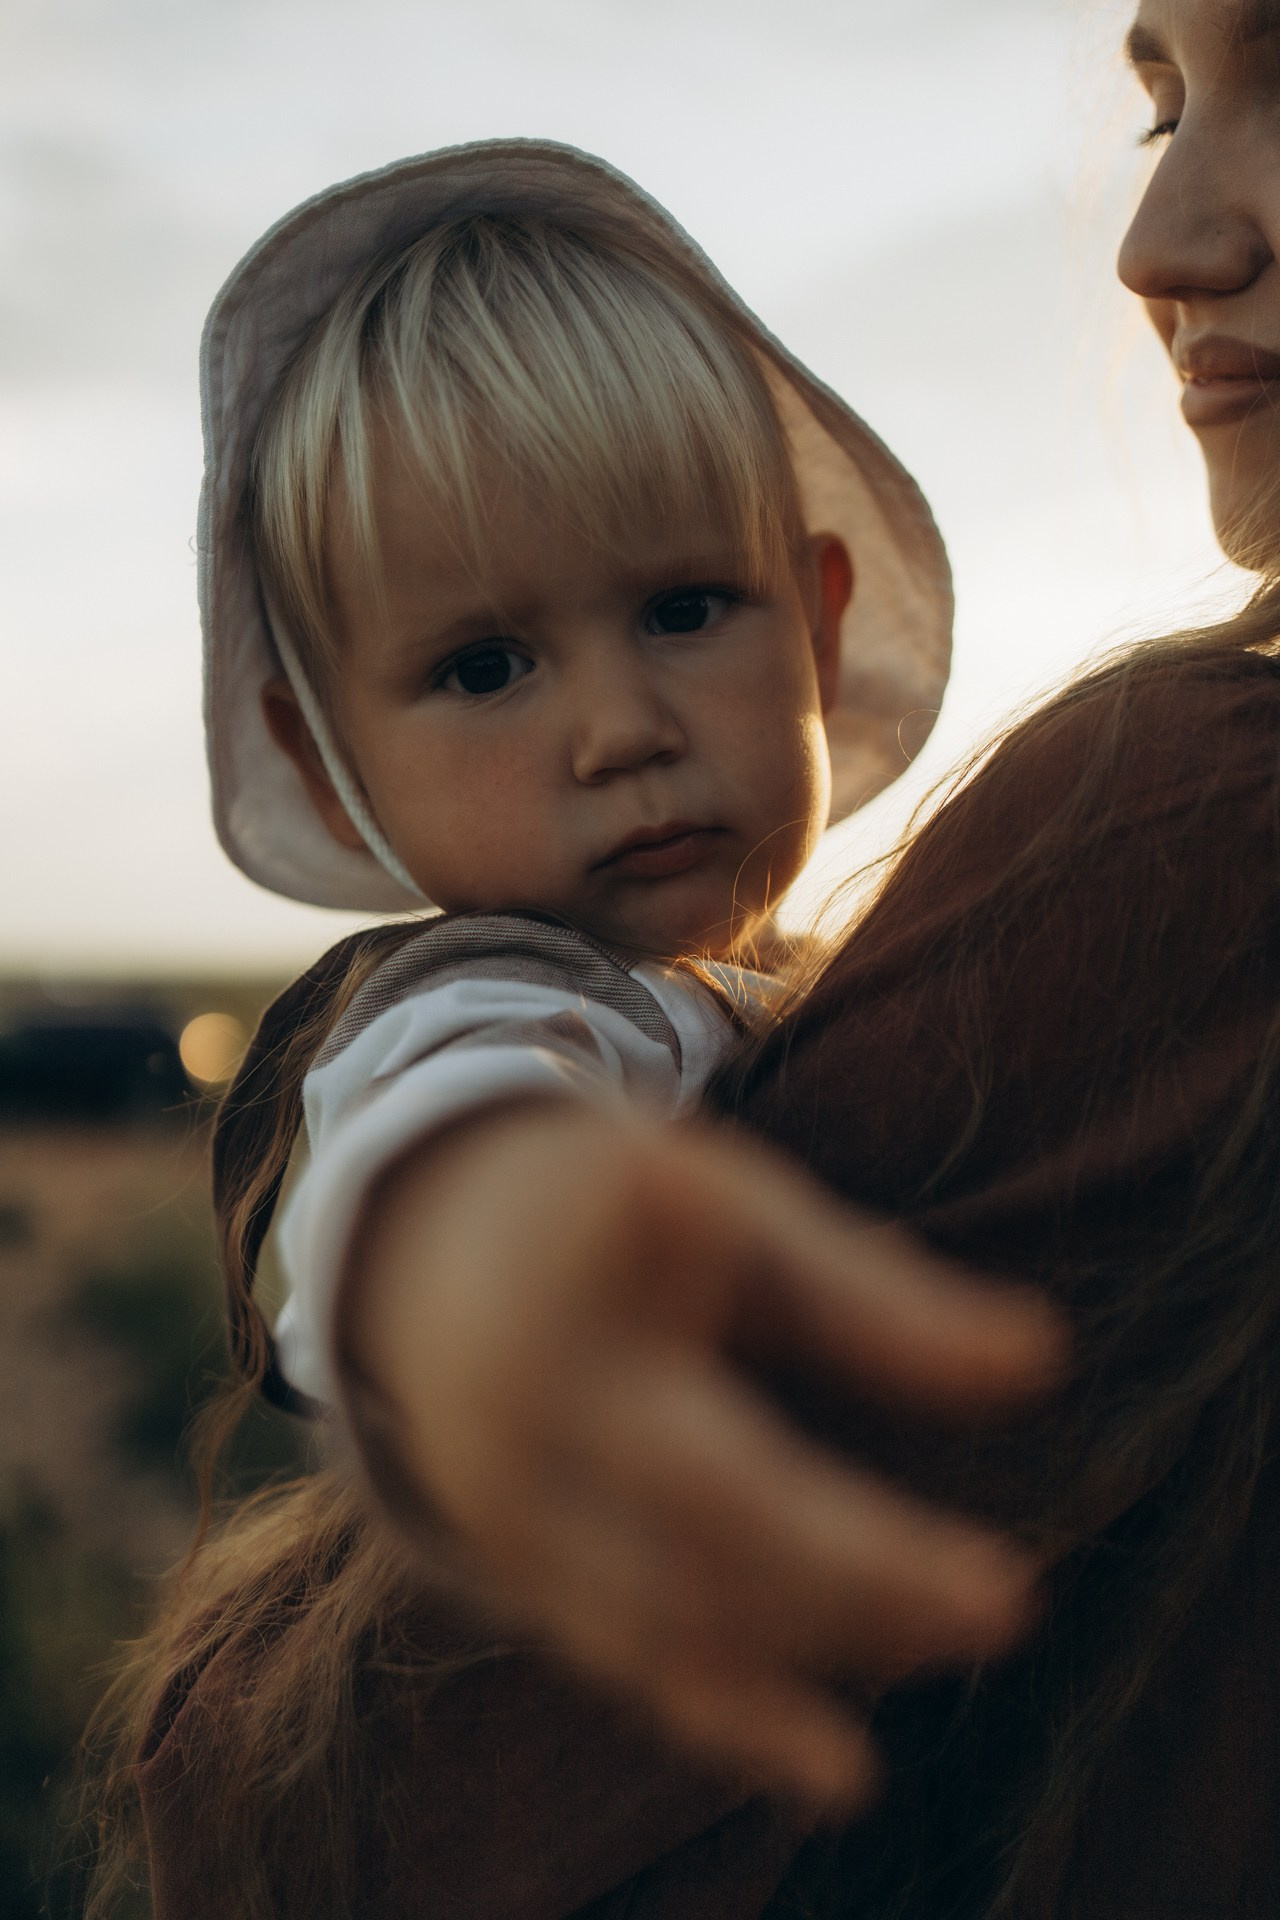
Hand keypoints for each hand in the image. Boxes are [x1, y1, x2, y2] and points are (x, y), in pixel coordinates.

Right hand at [341, 1100, 1065, 1807]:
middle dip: (860, 1573)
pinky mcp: (511, 1566)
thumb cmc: (618, 1209)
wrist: (427, 1246)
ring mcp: (506, 1494)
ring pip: (668, 1607)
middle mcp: (533, 1393)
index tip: (1014, 1461)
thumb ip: (875, 1293)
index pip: (742, 1364)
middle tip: (1006, 1603)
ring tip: (962, 1633)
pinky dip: (737, 1721)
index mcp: (591, 1264)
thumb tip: (1044, 1362)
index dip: (865, 1426)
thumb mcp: (738, 1209)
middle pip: (706, 1514)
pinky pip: (626, 1658)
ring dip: (822, 1640)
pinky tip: (845, 1771)